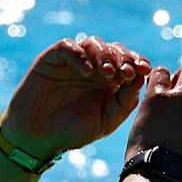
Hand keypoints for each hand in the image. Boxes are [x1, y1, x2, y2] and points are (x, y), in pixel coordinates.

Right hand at [0, 38, 149, 156]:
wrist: (37, 138)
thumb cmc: (72, 131)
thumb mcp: (106, 121)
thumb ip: (124, 102)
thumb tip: (140, 78)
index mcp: (110, 81)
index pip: (129, 62)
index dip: (138, 61)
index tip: (144, 69)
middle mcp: (93, 67)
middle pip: (114, 49)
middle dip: (124, 58)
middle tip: (127, 71)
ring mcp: (73, 61)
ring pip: (93, 43)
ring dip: (104, 55)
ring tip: (107, 72)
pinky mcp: (51, 59)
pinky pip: (67, 47)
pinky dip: (78, 55)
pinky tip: (86, 70)